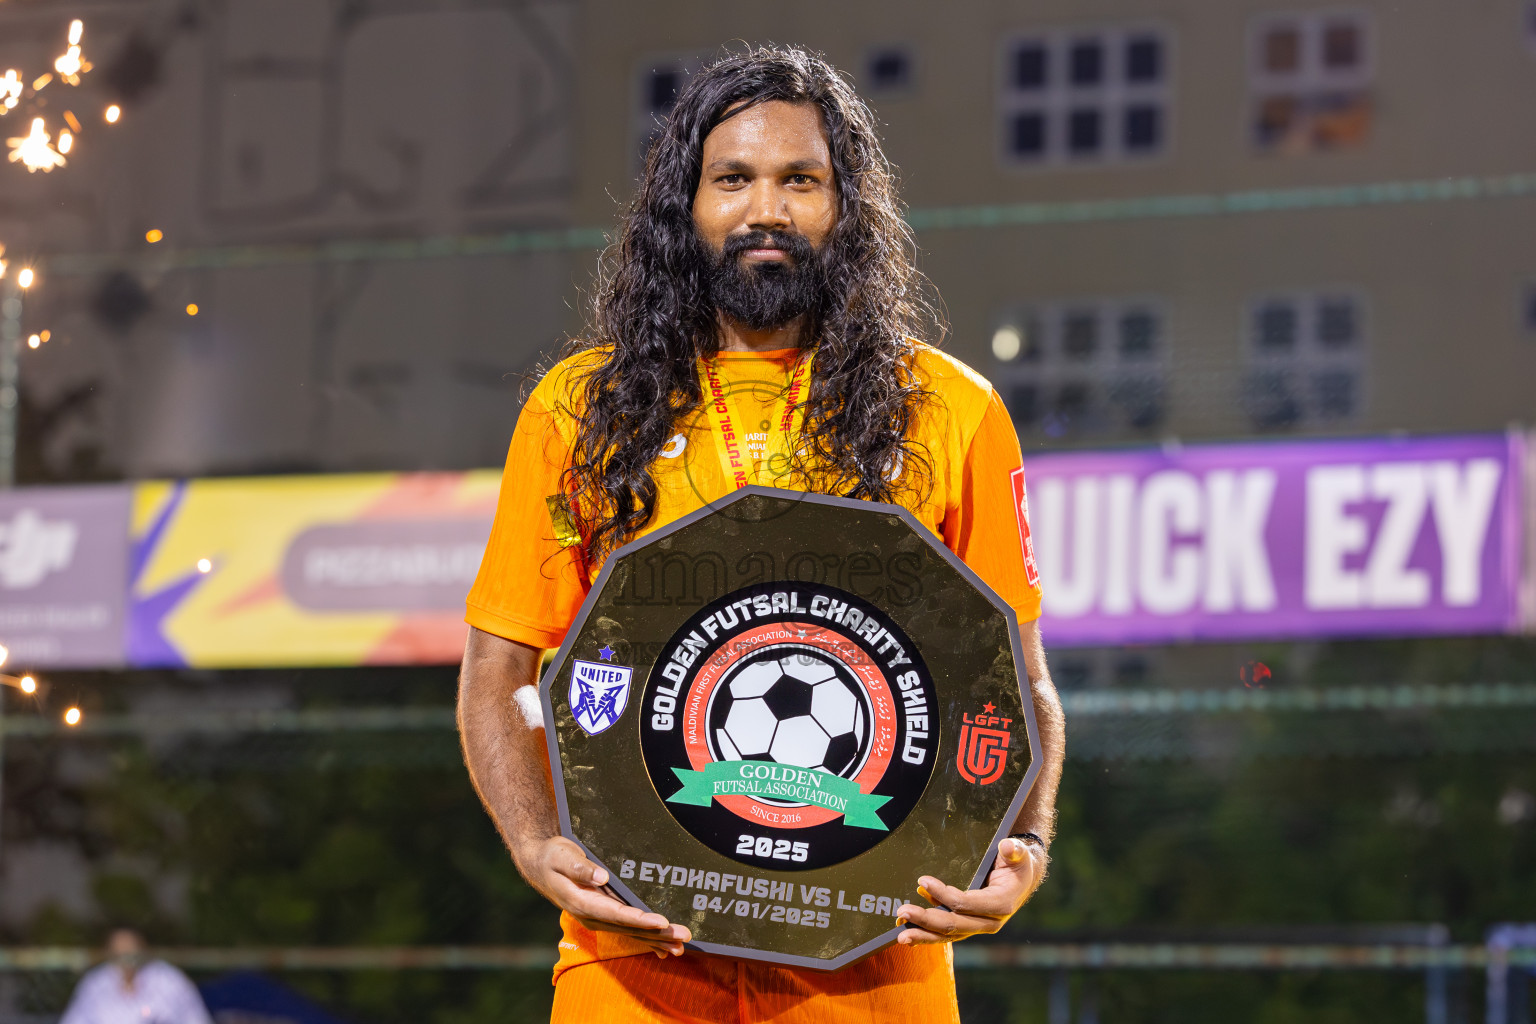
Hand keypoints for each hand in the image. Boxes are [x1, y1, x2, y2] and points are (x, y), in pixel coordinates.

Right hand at [525, 836, 691, 957]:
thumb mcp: (561, 856)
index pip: (617, 913)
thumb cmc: (552, 857)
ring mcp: (598, 918)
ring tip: (680, 947)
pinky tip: (663, 950)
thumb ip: (579, 867)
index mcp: (583, 902)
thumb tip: (601, 875)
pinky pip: (628, 930)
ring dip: (657, 940)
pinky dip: (646, 940)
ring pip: (632, 933)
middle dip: (658, 934)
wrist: (539, 865)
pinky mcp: (604, 916)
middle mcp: (592, 916)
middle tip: (683, 937)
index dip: (640, 919)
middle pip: (630, 928)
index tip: (661, 922)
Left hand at [895, 837, 1045, 944]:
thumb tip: (1008, 846)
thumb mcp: (1019, 855)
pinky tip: (909, 937)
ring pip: (948, 935)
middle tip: (904, 911)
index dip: (943, 894)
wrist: (1020, 881)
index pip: (966, 903)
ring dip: (923, 934)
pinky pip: (947, 936)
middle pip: (954, 924)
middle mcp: (990, 922)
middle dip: (927, 919)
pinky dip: (927, 936)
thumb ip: (1015, 850)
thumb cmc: (1017, 865)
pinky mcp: (968, 928)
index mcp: (1001, 904)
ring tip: (901, 936)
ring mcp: (978, 927)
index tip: (922, 882)